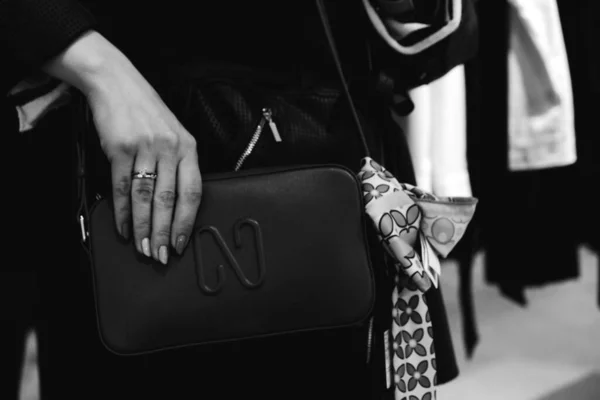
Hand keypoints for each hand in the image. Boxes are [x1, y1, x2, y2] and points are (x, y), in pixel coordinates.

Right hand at [44, 31, 201, 262]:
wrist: (117, 84)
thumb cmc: (148, 113)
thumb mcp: (174, 135)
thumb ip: (178, 166)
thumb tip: (176, 207)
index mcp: (189, 148)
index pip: (193, 192)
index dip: (187, 221)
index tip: (181, 243)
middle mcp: (170, 148)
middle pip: (169, 199)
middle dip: (164, 232)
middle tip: (161, 255)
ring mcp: (145, 148)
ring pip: (145, 197)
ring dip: (143, 226)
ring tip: (142, 247)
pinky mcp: (120, 148)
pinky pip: (121, 187)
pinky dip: (121, 211)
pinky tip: (124, 227)